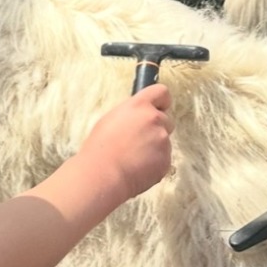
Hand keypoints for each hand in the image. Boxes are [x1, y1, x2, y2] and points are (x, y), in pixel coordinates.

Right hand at [79, 84, 173, 198]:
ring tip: (134, 158)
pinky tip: (138, 168)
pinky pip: (164, 160)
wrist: (103, 174)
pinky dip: (155, 164)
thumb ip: (131, 115)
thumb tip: (139, 118)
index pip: (162, 93)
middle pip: (166, 120)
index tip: (158, 109)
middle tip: (139, 141)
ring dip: (155, 148)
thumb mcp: (111, 119)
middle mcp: (154, 119)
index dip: (161, 102)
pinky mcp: (166, 160)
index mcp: (139, 106)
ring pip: (164, 142)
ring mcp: (162, 140)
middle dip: (157, 129)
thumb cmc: (100, 148)